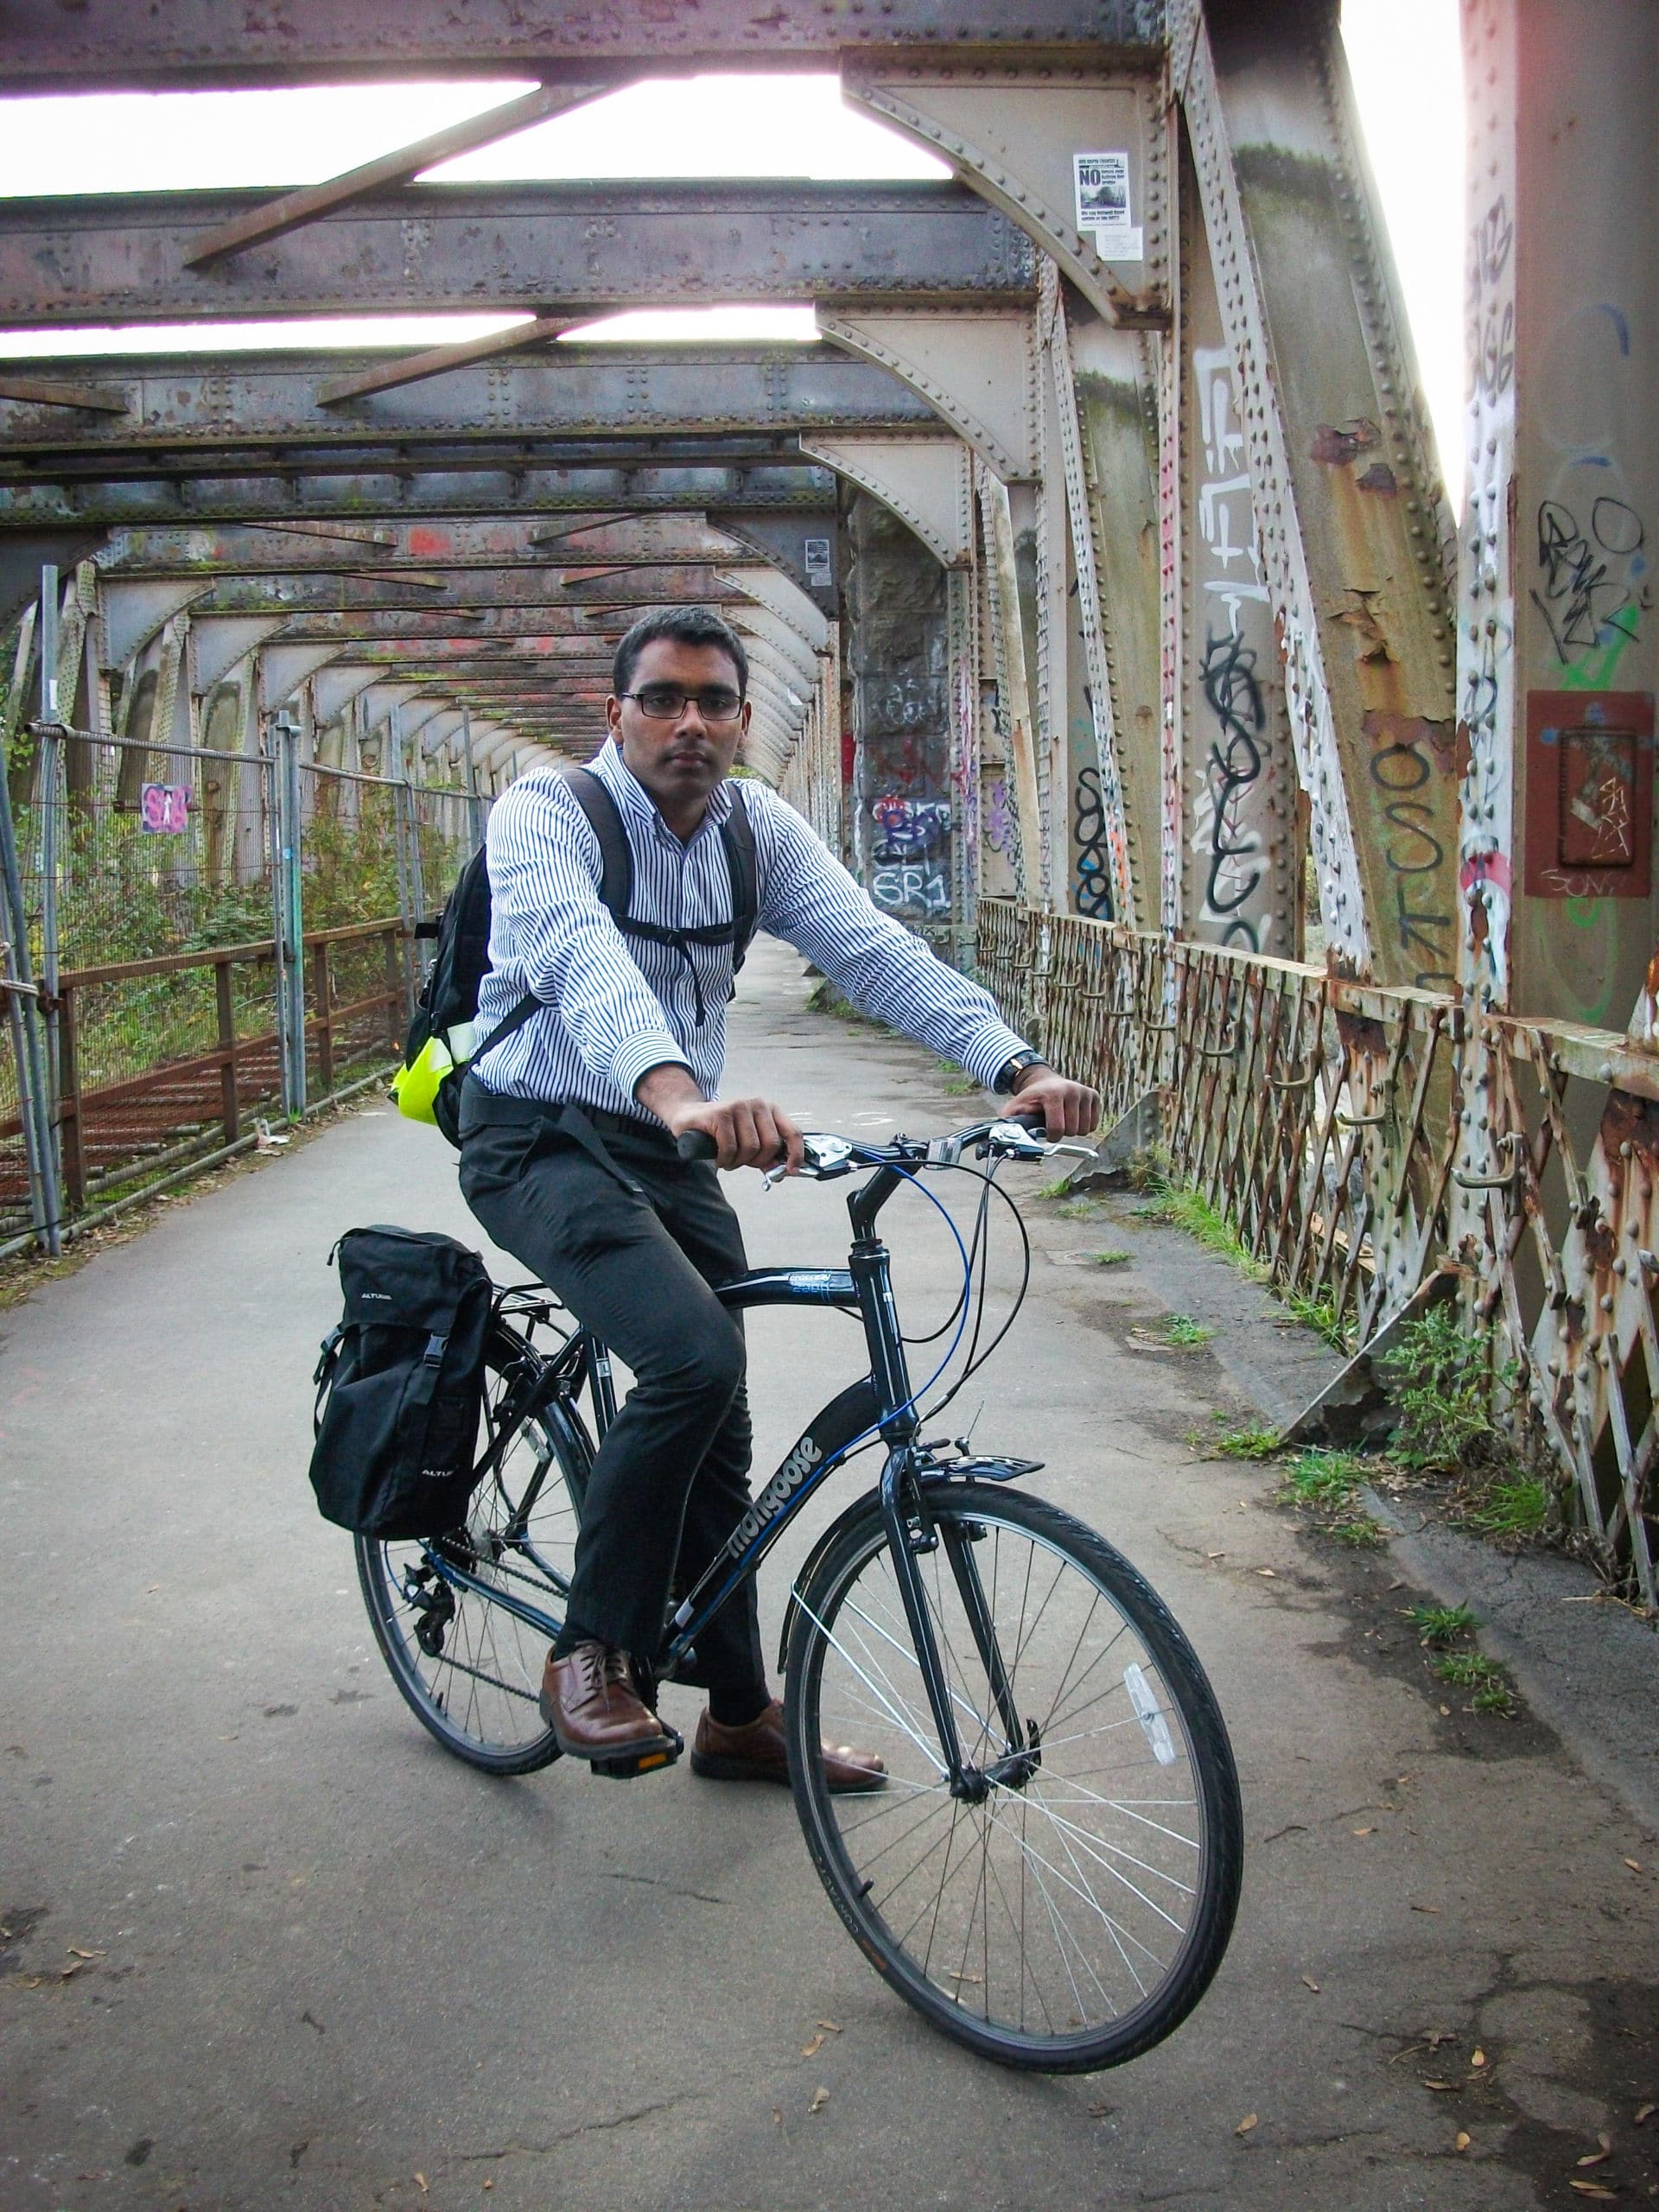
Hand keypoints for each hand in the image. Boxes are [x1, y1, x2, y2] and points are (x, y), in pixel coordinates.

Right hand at [637, 1065, 803, 1172]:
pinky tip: (717, 1157)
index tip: (791, 1170)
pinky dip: (724, 1159)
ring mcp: (739, 1107)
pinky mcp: (721, 1114)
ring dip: (737, 1162)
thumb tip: (783, 1171)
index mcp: (769, 1109)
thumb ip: (766, 1154)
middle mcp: (757, 1104)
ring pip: (750, 1148)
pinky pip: (730, 1148)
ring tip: (727, 1158)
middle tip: (741, 1162)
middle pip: (771, 1145)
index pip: (792, 1132)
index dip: (796, 1154)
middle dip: (757, 1161)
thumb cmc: (722, 1131)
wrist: (689, 1116)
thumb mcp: (748, 1141)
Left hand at [1008, 1062, 1100, 1139]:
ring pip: (1085, 1129)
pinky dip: (1084, 1125)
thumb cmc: (1031, 1098)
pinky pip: (1093, 1124)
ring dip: (1073, 1130)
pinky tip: (1073, 1116)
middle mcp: (1071, 1090)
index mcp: (1052, 1094)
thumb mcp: (1015, 1107)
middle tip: (1054, 1123)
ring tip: (1063, 1119)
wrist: (1045, 1082)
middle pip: (1072, 1131)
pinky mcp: (1094, 1096)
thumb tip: (1002, 1136)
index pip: (1058, 1129)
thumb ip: (1008, 1122)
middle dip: (1062, 1132)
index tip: (1047, 1132)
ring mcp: (1084, 1092)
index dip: (1052, 1136)